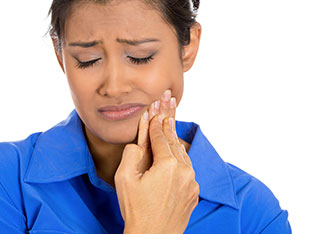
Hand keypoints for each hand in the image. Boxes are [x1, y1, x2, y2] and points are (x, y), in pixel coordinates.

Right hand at [114, 89, 198, 233]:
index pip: (160, 138)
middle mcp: (184, 171)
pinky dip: (181, 158)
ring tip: (171, 126)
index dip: (155, 124)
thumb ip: (131, 154)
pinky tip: (176, 154)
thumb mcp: (124, 179)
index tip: (153, 111)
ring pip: (183, 155)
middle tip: (166, 109)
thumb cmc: (136, 209)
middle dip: (168, 125)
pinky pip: (188, 169)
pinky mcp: (194, 193)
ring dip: (175, 141)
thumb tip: (138, 143)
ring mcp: (192, 183)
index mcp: (168, 165)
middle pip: (175, 143)